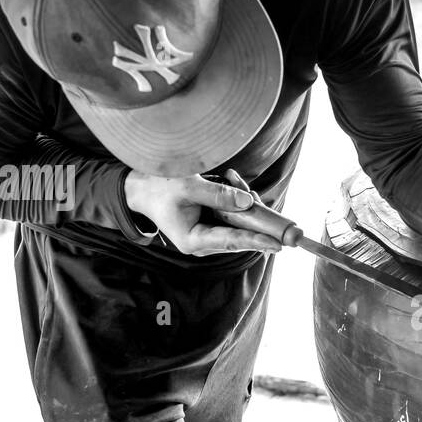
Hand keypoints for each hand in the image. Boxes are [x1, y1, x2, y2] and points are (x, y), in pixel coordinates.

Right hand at [124, 170, 282, 256]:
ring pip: (239, 226)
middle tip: (257, 197)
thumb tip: (248, 202)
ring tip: (232, 178)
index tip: (278, 243)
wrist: (143, 190)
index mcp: (193, 239)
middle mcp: (203, 244)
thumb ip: (219, 195)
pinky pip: (233, 219)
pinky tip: (230, 181)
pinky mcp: (212, 229)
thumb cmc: (160, 188)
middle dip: (253, 217)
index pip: (232, 240)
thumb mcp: (189, 186)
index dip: (257, 241)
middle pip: (240, 235)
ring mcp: (208, 238)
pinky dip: (237, 202)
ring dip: (244, 205)